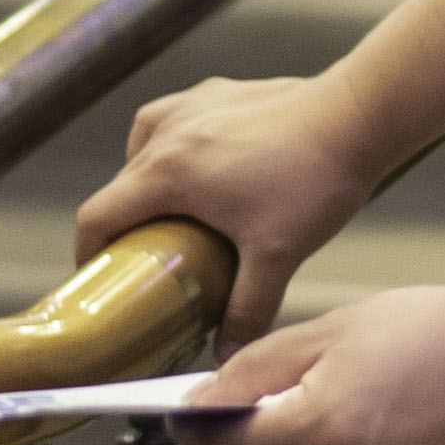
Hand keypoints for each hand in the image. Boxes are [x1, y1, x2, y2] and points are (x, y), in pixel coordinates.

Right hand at [74, 74, 398, 347]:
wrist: (356, 117)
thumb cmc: (315, 179)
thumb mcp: (276, 256)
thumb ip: (247, 310)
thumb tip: (227, 352)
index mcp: (167, 172)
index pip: (96, 216)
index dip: (88, 253)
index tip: (99, 277)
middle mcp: (168, 132)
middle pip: (119, 186)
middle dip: (125, 225)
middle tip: (148, 261)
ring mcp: (192, 105)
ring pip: (144, 148)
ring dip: (147, 182)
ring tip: (177, 214)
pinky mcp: (219, 92)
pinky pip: (176, 121)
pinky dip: (177, 148)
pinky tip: (207, 169)